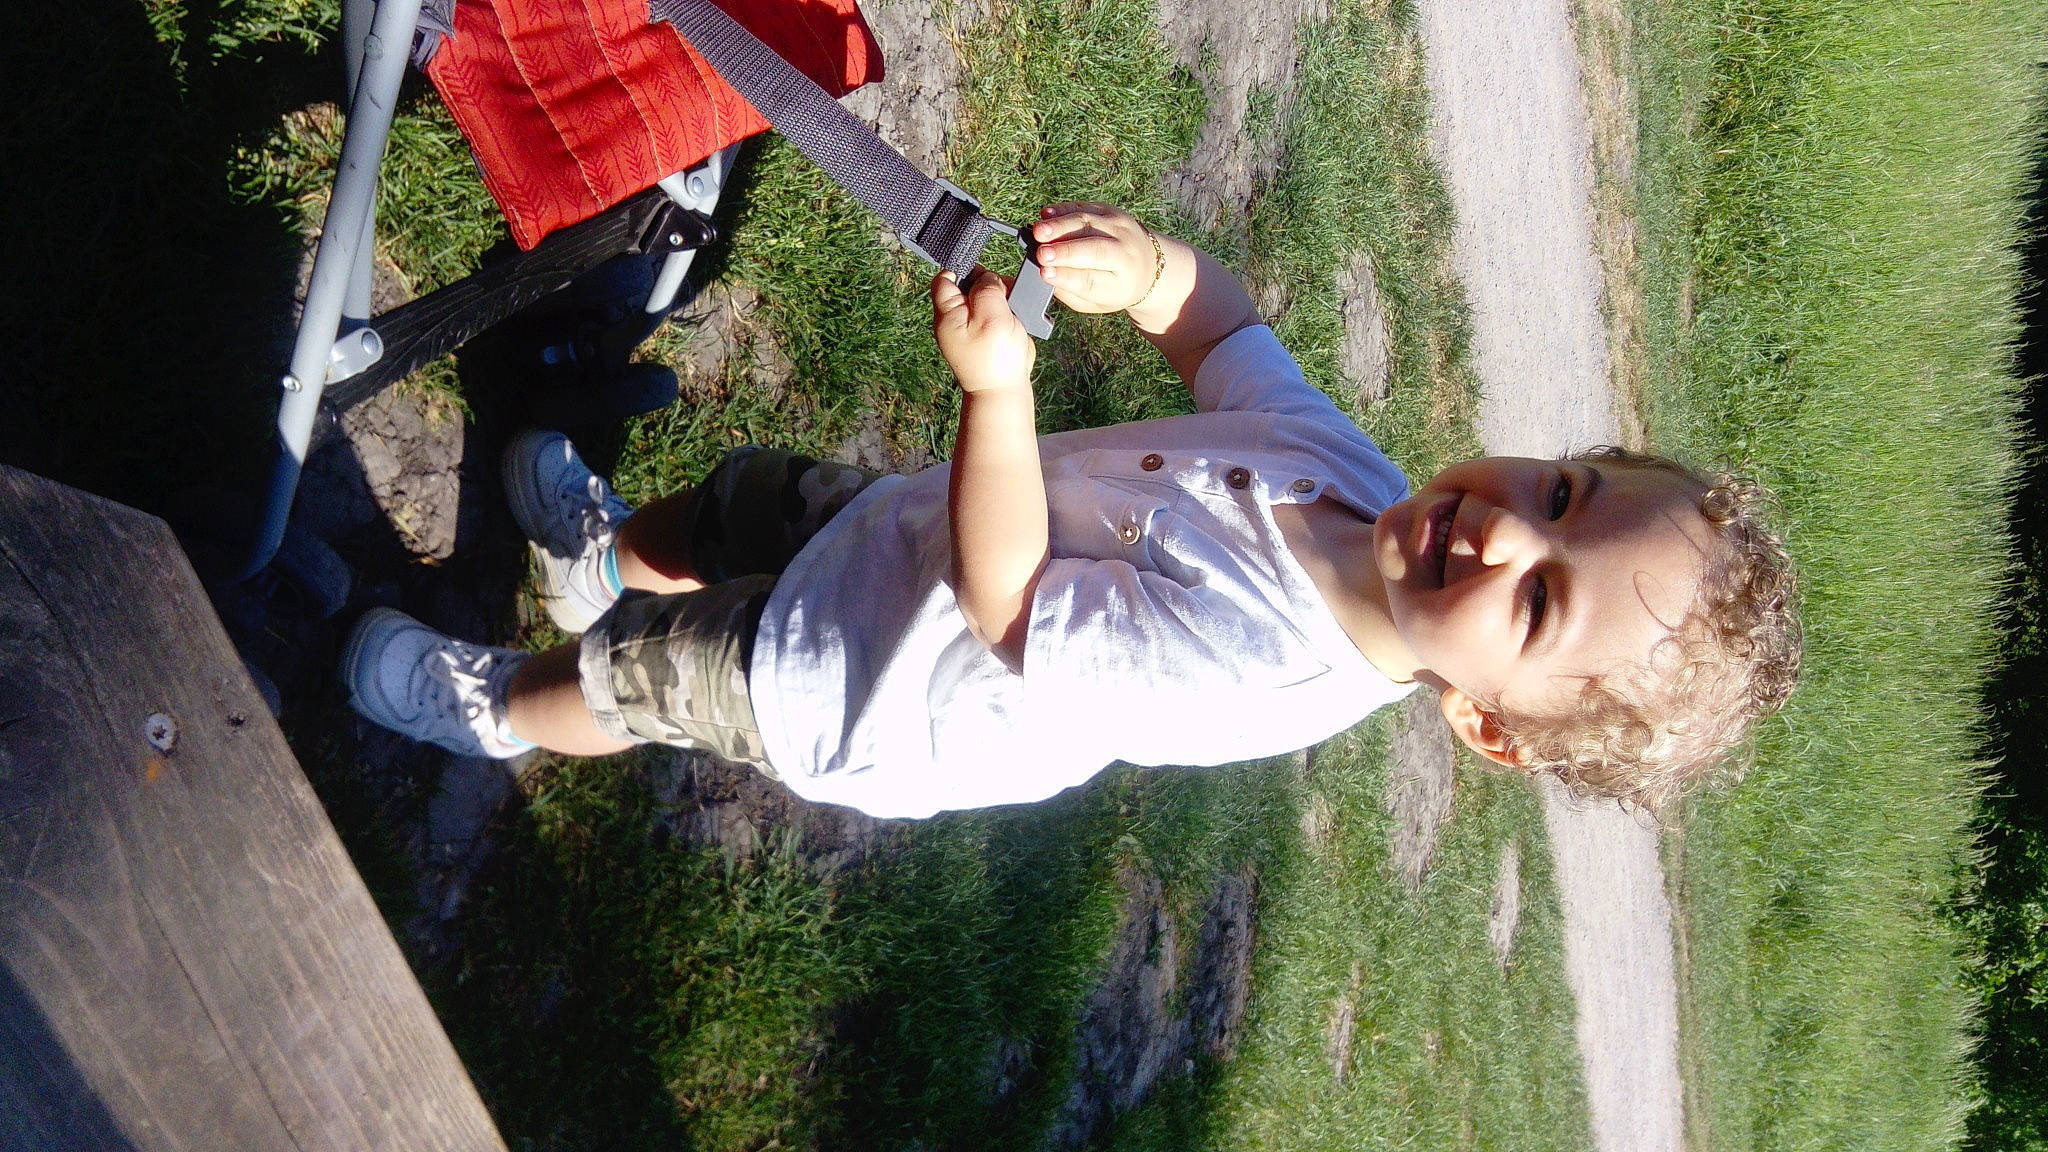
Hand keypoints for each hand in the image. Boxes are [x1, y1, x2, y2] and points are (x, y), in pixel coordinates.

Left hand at [932, 267, 1034, 393]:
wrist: (1003, 392)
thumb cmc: (994, 357)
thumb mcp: (991, 315)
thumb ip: (987, 289)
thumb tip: (987, 276)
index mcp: (947, 313)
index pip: (945, 278)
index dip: (965, 270)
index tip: (986, 275)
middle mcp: (954, 319)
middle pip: (968, 286)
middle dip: (989, 285)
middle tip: (1004, 294)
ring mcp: (970, 328)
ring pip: (984, 299)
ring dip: (1001, 299)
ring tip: (1012, 309)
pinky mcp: (984, 336)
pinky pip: (993, 315)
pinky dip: (1005, 313)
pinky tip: (1014, 320)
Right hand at [1029, 203, 1162, 313]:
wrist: (1147, 264)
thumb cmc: (1114, 287)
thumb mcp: (1096, 301)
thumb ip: (1071, 290)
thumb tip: (1045, 273)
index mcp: (1123, 282)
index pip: (1092, 280)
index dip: (1067, 276)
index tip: (1045, 272)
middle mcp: (1125, 252)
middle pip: (1094, 248)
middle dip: (1065, 250)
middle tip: (1040, 253)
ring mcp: (1119, 227)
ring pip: (1087, 223)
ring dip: (1060, 226)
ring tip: (1038, 231)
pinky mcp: (1109, 211)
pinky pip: (1085, 208)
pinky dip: (1064, 210)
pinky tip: (1046, 215)